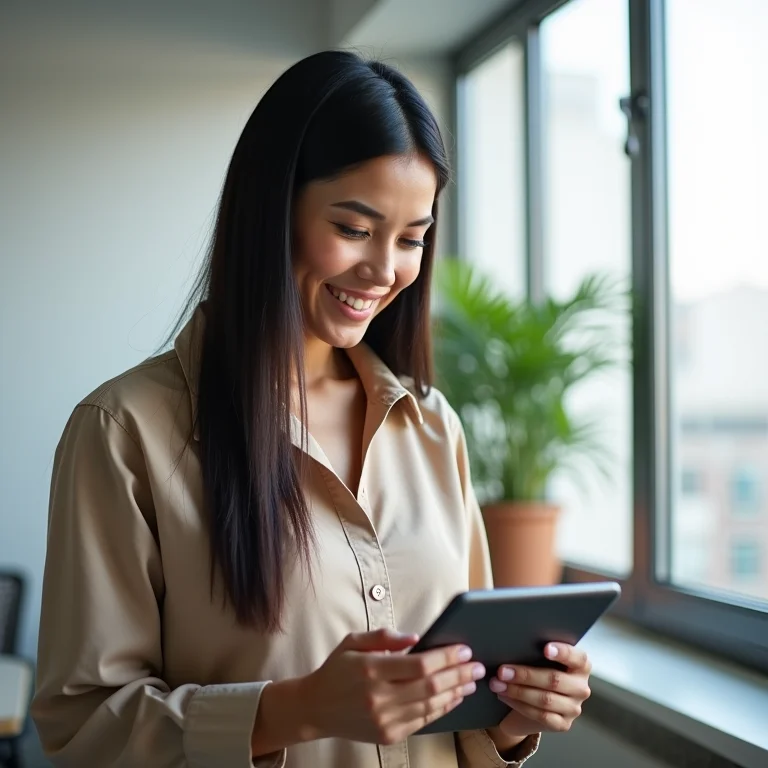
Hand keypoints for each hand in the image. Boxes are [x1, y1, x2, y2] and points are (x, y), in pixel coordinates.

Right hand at [299, 628, 484, 744]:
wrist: (315, 708)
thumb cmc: (336, 669)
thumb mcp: (353, 642)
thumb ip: (384, 636)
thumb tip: (416, 638)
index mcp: (370, 670)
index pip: (419, 665)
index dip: (445, 658)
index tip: (463, 649)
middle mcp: (378, 698)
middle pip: (430, 686)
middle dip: (458, 674)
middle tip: (477, 665)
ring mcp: (384, 720)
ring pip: (430, 706)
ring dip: (455, 692)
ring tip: (471, 680)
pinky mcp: (389, 735)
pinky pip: (423, 721)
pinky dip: (442, 709)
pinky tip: (453, 697)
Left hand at [487, 643, 591, 744]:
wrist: (530, 706)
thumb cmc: (536, 673)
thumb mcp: (539, 661)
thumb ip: (535, 653)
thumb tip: (513, 645)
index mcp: (580, 666)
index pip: (578, 658)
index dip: (563, 652)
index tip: (545, 648)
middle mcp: (581, 687)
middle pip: (554, 680)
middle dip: (525, 675)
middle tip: (502, 671)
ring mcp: (573, 708)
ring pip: (545, 699)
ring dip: (517, 691)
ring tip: (498, 684)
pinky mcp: (563, 724)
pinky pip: (540, 715)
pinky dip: (518, 704)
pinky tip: (504, 696)